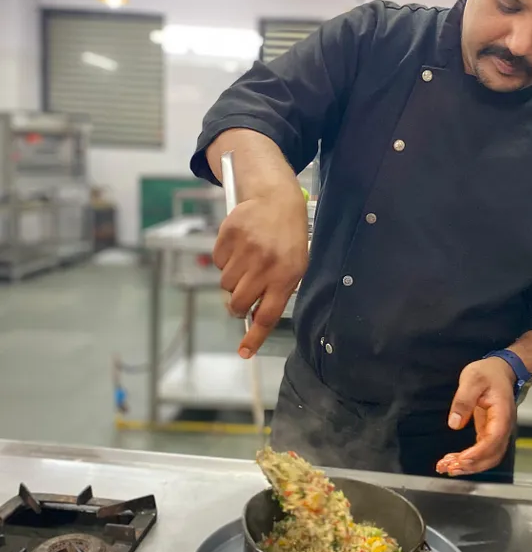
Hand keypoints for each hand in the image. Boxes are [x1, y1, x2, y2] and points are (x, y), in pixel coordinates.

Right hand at [213, 185, 307, 355]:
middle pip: (239, 303)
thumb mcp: (293, 265)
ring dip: (232, 279)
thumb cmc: (287, 238)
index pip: (267, 315)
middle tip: (242, 295)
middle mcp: (265, 264)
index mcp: (287, 275)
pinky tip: (239, 247)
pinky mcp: (228, 236)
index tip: (244, 353)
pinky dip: (225, 259)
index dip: (254, 337)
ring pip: (225, 284)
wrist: (276, 199)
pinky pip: (217, 262)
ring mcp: (245, 250)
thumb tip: (254, 317)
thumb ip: (277, 292)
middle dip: (237, 305)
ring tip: (247, 261)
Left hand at [436, 357, 516, 476]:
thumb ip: (463, 401)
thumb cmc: (488, 373)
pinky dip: (469, 460)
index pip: (493, 439)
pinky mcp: (490, 433)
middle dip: (471, 465)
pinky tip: (453, 461)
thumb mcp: (472, 379)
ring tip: (447, 468)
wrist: (500, 371)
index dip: (478, 453)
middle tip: (449, 468)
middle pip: (492, 455)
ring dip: (469, 466)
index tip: (461, 459)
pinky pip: (482, 452)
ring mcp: (498, 432)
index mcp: (502, 414)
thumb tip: (454, 424)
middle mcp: (503, 427)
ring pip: (488, 457)